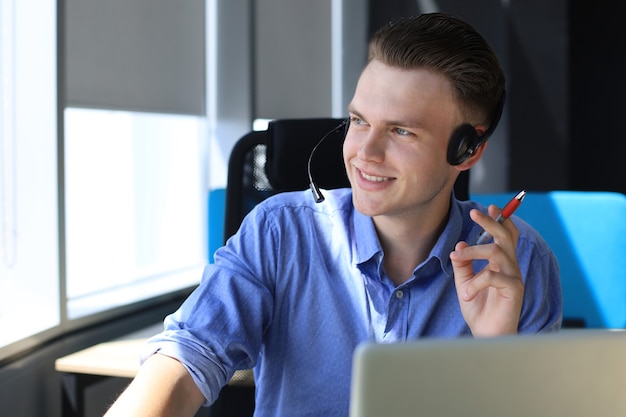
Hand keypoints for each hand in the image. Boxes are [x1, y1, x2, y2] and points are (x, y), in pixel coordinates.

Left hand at [449, 205, 523, 335]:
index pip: (506, 236)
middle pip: (505, 237)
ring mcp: (515, 278)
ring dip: (472, 252)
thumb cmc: (479, 310)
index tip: (491, 206)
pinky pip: (494, 276)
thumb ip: (463, 264)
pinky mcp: (515, 290)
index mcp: (501, 264)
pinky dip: (476, 282)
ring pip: (496, 252)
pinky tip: (466, 294)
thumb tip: (460, 243)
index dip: (501, 220)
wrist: (486, 335)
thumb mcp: (465, 283)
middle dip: (490, 221)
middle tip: (474, 212)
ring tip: (456, 258)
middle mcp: (510, 267)